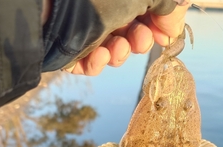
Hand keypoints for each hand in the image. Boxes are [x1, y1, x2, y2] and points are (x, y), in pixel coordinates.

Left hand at [65, 4, 189, 75]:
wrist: (47, 6)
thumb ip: (169, 5)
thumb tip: (174, 28)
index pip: (147, 12)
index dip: (159, 25)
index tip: (166, 35)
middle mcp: (102, 8)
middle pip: (131, 32)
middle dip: (140, 40)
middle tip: (139, 39)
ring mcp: (83, 29)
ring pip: (112, 50)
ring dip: (120, 53)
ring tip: (116, 47)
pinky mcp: (67, 49)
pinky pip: (89, 64)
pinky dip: (98, 64)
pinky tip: (99, 55)